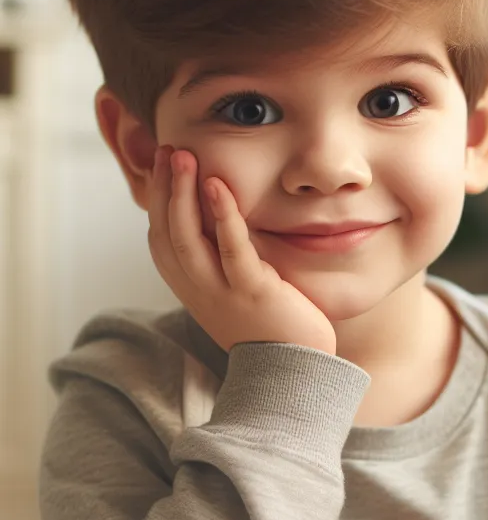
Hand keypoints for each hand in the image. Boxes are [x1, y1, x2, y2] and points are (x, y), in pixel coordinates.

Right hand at [147, 147, 336, 353]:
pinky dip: (222, 216)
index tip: (162, 164)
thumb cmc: (273, 327)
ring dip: (184, 194)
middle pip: (167, 232)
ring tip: (184, 156)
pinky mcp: (252, 293)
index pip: (160, 238)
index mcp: (192, 288)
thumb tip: (220, 221)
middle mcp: (198, 290)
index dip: (158, 200)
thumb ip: (224, 260)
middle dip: (166, 188)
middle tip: (169, 148)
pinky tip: (218, 186)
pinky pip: (231, 249)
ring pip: (188, 238)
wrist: (297, 372)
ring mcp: (222, 293)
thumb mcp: (237, 291)